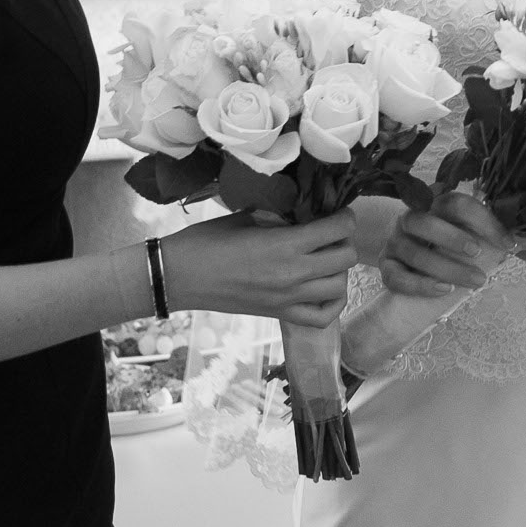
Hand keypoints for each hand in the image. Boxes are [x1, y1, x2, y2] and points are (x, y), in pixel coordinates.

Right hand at [162, 208, 352, 325]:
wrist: (179, 277)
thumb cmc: (206, 241)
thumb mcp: (246, 216)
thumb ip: (280, 215)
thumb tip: (304, 208)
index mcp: (285, 244)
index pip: (338, 229)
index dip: (344, 216)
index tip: (337, 212)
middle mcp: (293, 273)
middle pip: (346, 258)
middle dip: (344, 241)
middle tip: (330, 234)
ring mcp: (289, 298)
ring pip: (340, 287)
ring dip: (338, 271)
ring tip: (325, 260)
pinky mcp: (280, 315)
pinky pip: (323, 317)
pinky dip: (331, 304)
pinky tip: (323, 289)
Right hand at [378, 191, 511, 304]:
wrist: (403, 253)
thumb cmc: (443, 242)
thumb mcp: (465, 232)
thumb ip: (490, 235)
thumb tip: (525, 243)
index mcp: (435, 203)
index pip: (457, 203)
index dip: (484, 221)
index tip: (507, 244)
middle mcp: (410, 218)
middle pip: (425, 221)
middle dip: (453, 238)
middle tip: (478, 254)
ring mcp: (395, 242)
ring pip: (414, 253)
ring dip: (447, 268)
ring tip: (475, 282)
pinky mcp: (385, 267)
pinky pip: (397, 277)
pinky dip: (420, 285)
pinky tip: (443, 290)